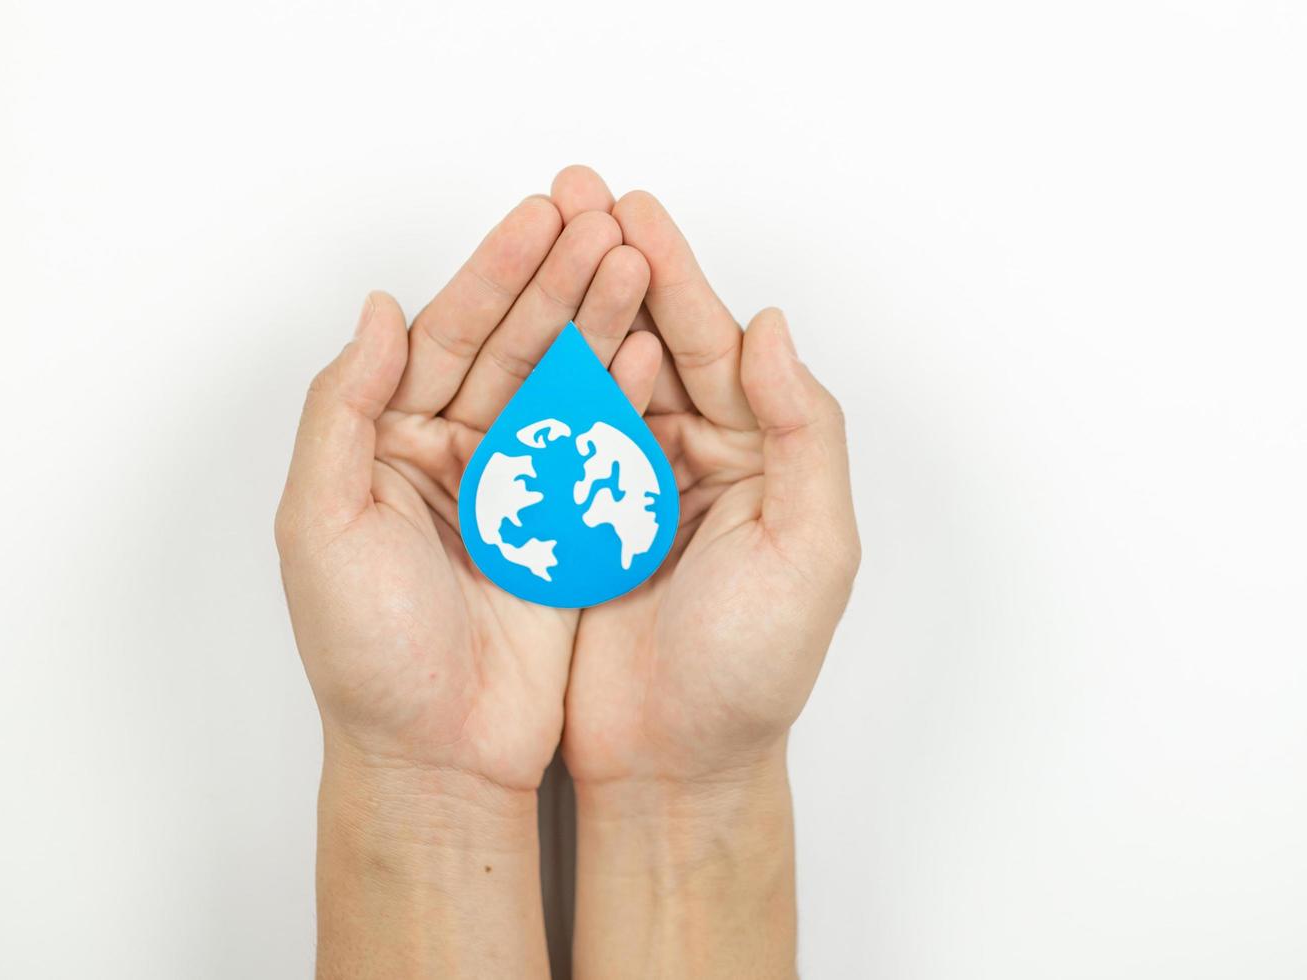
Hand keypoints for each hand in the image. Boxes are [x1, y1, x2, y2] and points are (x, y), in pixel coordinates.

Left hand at [274, 177, 657, 977]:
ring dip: (599, 322)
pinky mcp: (566, 528)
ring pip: (563, 385)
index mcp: (386, 443)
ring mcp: (515, 488)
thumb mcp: (319, 524)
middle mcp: (451, 453)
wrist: (437, 756)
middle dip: (558, 279)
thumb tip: (376, 311)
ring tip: (639, 262)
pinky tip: (653, 349)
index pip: (446, 336)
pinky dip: (626, 397)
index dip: (493, 273)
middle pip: (513, 346)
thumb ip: (341, 410)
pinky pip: (599, 448)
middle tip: (605, 218)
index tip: (540, 216)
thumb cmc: (366, 653)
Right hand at [551, 171, 859, 978]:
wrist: (676, 767)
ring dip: (570, 306)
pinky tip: (508, 339)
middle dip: (613, 265)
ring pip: (600, 376)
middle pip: (654, 340)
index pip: (716, 346)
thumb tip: (773, 328)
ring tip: (536, 239)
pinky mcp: (581, 521)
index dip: (674, 275)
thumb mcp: (810, 552)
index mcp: (763, 456)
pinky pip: (556, 438)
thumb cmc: (751, 673)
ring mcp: (634, 486)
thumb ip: (808, 434)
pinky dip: (535, 387)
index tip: (631, 212)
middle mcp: (702, 459)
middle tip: (571, 193)